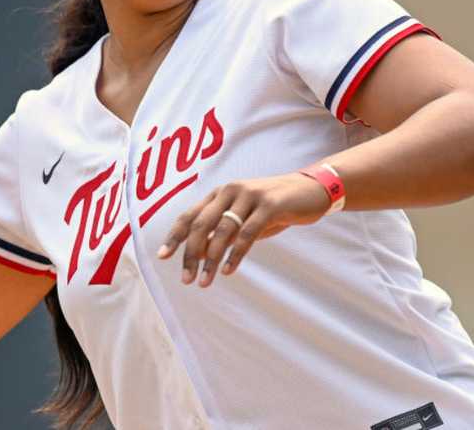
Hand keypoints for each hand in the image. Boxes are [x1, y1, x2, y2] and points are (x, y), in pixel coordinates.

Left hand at [156, 172, 331, 287]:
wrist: (311, 190)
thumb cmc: (274, 209)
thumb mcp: (245, 221)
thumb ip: (222, 234)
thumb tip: (197, 256)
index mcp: (220, 194)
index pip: (189, 215)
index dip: (174, 236)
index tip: (162, 257)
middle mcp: (230, 191)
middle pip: (201, 224)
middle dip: (190, 254)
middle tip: (186, 279)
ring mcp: (250, 195)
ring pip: (223, 231)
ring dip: (211, 260)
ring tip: (205, 281)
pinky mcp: (270, 204)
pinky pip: (248, 233)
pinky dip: (236, 254)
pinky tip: (228, 271)